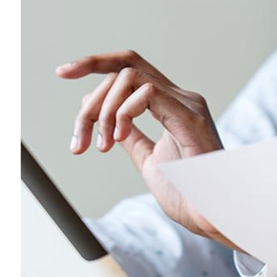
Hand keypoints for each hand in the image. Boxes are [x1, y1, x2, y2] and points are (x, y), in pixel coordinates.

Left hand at [55, 50, 244, 252]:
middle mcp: (182, 97)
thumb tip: (107, 117)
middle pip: (126, 66)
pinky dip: (123, 114)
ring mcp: (188, 105)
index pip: (131, 68)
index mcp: (174, 105)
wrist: (212, 213)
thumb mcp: (148, 159)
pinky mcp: (190, 118)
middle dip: (92, 93)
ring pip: (131, 77)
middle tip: (79, 136)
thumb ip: (131, 134)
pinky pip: (148, 94)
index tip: (63, 72)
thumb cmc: (189, 192)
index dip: (95, 63)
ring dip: (104, 110)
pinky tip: (117, 139)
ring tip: (102, 144)